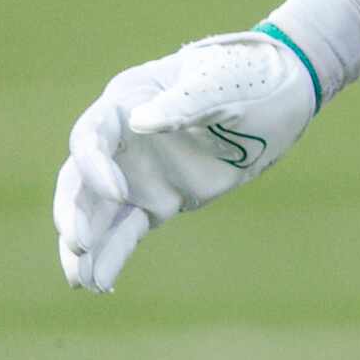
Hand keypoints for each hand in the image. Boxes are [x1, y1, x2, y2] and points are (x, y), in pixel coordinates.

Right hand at [54, 29, 316, 292]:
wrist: (284, 95)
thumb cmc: (249, 76)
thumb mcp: (222, 82)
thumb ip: (185, 103)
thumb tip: (141, 123)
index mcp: (130, 100)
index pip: (93, 136)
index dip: (95, 166)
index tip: (117, 193)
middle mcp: (124, 140)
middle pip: (81, 178)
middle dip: (75, 212)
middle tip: (78, 244)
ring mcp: (140, 173)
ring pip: (98, 213)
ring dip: (85, 244)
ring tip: (78, 281)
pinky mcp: (160, 200)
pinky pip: (127, 230)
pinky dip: (112, 255)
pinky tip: (98, 283)